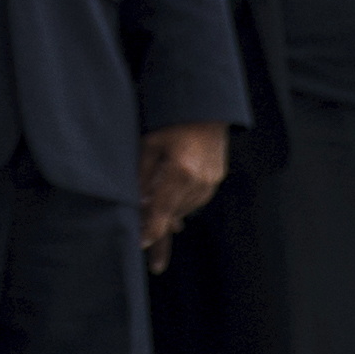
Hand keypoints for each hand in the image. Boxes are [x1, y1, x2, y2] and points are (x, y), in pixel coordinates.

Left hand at [139, 120, 228, 258]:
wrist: (204, 109)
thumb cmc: (170, 121)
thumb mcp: (148, 145)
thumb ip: (142, 175)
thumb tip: (138, 203)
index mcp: (180, 171)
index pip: (162, 210)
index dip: (151, 230)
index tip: (140, 244)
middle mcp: (199, 181)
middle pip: (173, 213)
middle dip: (157, 223)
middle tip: (144, 240)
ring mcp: (211, 182)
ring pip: (184, 209)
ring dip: (169, 214)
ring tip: (152, 221)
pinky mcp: (215, 181)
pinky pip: (194, 200)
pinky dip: (180, 203)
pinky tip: (170, 204)